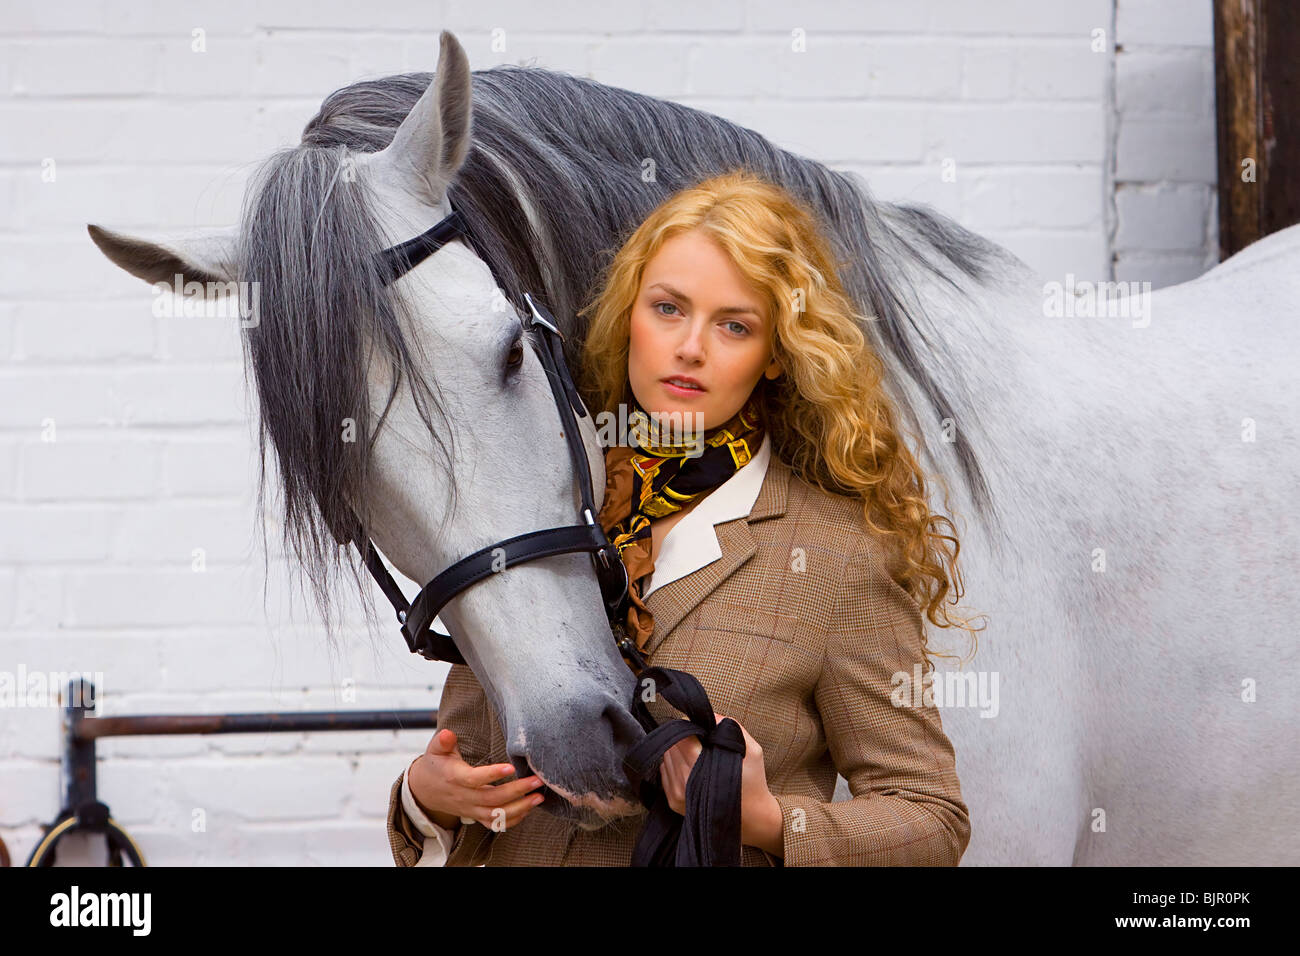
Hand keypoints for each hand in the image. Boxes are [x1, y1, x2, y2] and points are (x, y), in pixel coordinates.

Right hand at [406, 728, 545, 833]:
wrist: (425, 790)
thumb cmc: (436, 765)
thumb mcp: (435, 750)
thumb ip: (443, 741)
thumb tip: (447, 734)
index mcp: (455, 778)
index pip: (474, 779)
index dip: (492, 774)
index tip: (511, 767)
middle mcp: (464, 797)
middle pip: (492, 799)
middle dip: (517, 791)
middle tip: (537, 781)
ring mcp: (471, 809)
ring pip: (496, 815)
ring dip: (520, 808)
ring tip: (539, 797)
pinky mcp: (476, 816)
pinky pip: (495, 823)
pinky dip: (513, 819)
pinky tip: (528, 808)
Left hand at [658, 711, 781, 851]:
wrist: (752, 819)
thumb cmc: (754, 783)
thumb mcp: (753, 751)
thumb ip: (732, 728)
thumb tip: (711, 715)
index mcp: (703, 770)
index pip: (682, 739)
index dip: (688, 726)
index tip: (697, 724)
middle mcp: (685, 784)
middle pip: (671, 747)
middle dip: (682, 737)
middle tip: (697, 735)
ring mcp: (677, 795)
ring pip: (665, 758)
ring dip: (676, 749)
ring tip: (695, 750)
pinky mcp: (673, 802)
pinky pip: (664, 772)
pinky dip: (673, 763)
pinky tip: (689, 764)